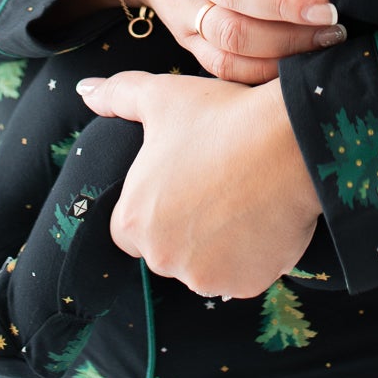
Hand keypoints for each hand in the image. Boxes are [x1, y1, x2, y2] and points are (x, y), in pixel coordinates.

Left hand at [76, 72, 319, 297]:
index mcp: (134, 220)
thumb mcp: (163, 96)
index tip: (182, 182)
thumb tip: (86, 91)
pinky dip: (251, 256)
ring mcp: (205, 277)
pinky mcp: (246, 286)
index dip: (154, 205)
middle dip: (185, 228)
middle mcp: (162, 258)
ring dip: (218, 245)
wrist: (291, 141)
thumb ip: (118, 95)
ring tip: (243, 199)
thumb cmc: (222, 117)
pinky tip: (264, 218)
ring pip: (205, 266)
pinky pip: (243, 276)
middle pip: (167, 250)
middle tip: (217, 185)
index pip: (129, 228)